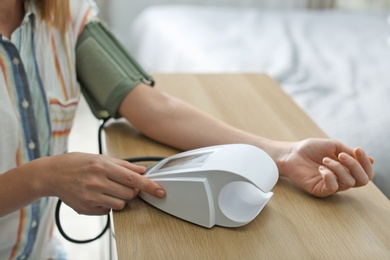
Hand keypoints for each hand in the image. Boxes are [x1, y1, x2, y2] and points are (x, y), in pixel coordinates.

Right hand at [37, 153, 164, 214]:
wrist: (53, 174)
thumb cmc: (78, 163)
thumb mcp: (101, 157)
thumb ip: (124, 165)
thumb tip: (143, 171)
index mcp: (103, 166)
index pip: (133, 179)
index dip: (149, 186)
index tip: (160, 191)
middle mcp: (97, 182)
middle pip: (129, 193)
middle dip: (132, 190)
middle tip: (122, 184)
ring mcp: (91, 197)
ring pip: (120, 204)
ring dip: (120, 198)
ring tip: (108, 188)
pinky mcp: (86, 208)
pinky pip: (108, 211)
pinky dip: (108, 204)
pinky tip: (98, 195)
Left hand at [279, 138, 373, 197]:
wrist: (292, 153)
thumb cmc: (312, 149)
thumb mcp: (334, 146)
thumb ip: (351, 154)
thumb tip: (372, 161)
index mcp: (348, 169)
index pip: (366, 172)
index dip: (365, 162)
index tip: (357, 149)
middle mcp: (342, 178)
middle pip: (363, 180)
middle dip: (355, 166)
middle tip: (340, 155)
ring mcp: (332, 185)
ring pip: (348, 182)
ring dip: (338, 168)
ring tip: (324, 160)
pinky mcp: (321, 190)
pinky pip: (333, 188)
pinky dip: (329, 176)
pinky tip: (320, 169)